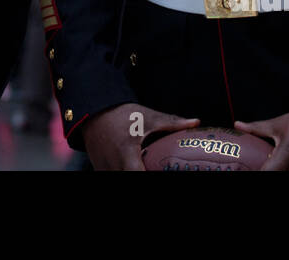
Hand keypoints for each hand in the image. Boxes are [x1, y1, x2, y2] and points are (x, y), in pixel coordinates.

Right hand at [82, 103, 198, 170]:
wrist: (94, 111)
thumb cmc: (121, 114)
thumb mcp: (147, 117)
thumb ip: (171, 122)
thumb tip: (195, 122)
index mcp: (126, 153)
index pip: (137, 174)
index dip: (149, 175)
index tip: (162, 171)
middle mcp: (112, 166)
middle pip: (129, 178)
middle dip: (143, 174)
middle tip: (155, 168)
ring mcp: (104, 169)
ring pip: (120, 178)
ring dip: (133, 173)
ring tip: (146, 167)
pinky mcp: (100, 170)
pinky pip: (112, 176)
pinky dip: (124, 172)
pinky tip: (136, 167)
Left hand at [235, 106, 288, 170]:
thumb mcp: (280, 123)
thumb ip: (257, 128)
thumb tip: (237, 125)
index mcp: (286, 155)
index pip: (266, 173)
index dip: (258, 172)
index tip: (252, 169)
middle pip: (280, 177)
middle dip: (275, 172)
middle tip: (273, 164)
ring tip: (287, 164)